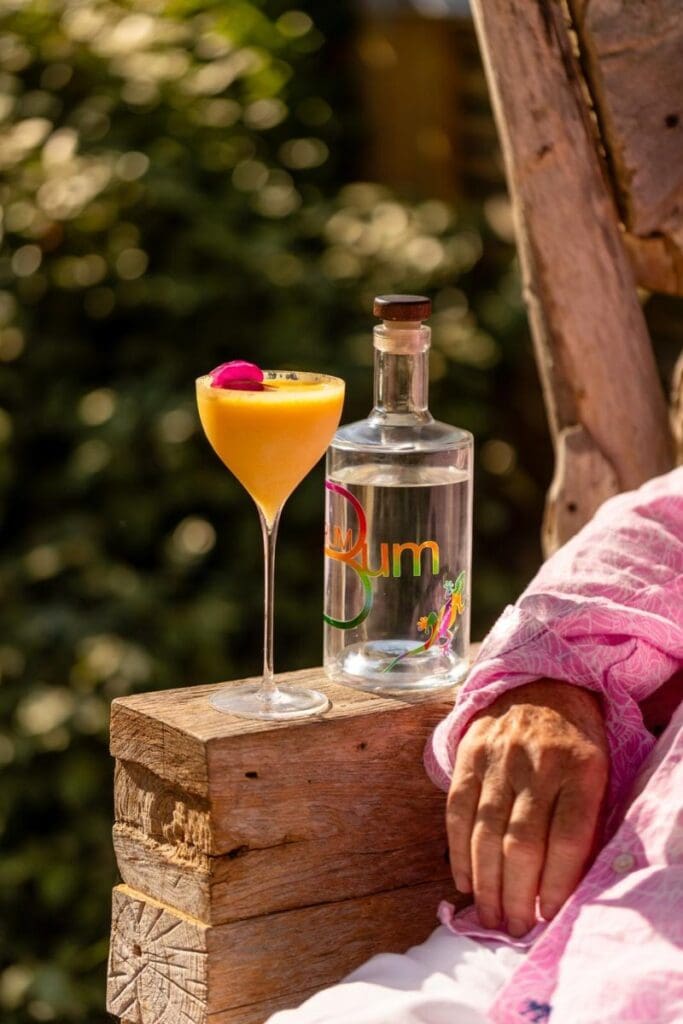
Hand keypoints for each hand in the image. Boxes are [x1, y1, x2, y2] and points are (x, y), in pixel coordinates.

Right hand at [446, 680, 608, 936]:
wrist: (541, 683)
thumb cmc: (575, 742)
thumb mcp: (598, 773)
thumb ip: (583, 821)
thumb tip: (559, 889)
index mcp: (581, 768)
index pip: (569, 837)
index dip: (557, 883)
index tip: (549, 915)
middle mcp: (538, 762)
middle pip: (522, 842)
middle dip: (516, 894)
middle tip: (513, 926)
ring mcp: (499, 757)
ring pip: (486, 831)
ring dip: (485, 882)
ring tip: (488, 915)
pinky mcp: (469, 753)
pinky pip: (457, 809)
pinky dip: (458, 850)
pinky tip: (463, 880)